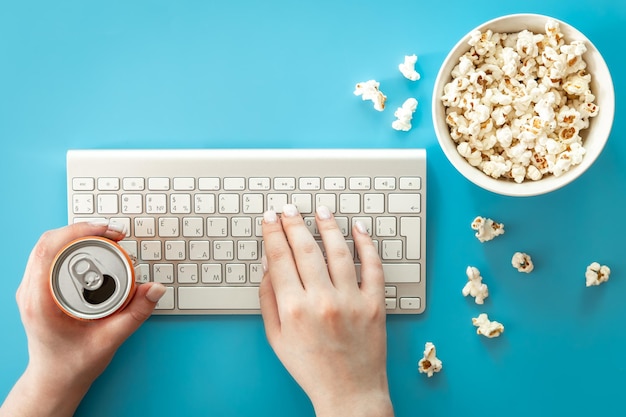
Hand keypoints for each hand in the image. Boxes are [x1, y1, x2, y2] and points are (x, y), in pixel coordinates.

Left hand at [0, 221, 165, 416]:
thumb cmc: (73, 364)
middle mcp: (30, 292)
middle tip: (115, 234)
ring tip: (108, 240)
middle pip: (49, 242)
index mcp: (40, 303)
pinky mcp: (39, 288)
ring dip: (79, 237)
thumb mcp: (109, 340)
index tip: (108, 231)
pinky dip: (74, 248)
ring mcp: (32, 289)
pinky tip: (95, 251)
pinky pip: (51, 257)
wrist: (56, 380)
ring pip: (49, 247)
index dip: (80, 232)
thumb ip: (136, 313)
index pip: (50, 251)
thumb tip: (155, 289)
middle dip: (85, 231)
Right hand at [259, 204, 393, 416]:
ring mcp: (351, 301)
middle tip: (290, 209)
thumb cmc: (310, 368)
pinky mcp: (375, 304)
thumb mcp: (276, 338)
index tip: (270, 218)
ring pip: (339, 251)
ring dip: (328, 226)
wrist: (349, 393)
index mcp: (293, 309)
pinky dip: (367, 244)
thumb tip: (268, 265)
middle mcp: (322, 301)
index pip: (280, 258)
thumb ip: (268, 299)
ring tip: (321, 211)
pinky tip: (358, 229)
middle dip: (294, 223)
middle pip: (305, 249)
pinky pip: (373, 266)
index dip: (273, 233)